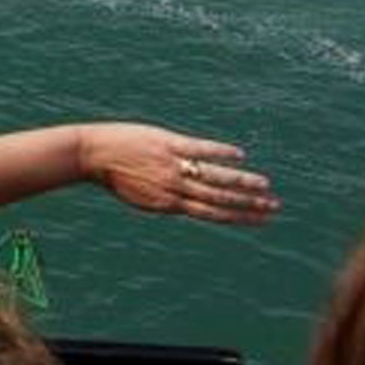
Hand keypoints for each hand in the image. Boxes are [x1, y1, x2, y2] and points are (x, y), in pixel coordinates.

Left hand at [79, 123, 277, 224]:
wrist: (91, 154)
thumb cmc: (114, 173)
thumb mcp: (141, 195)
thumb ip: (166, 198)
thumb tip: (187, 203)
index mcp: (169, 204)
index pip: (213, 214)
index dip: (239, 218)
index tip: (261, 221)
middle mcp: (175, 188)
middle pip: (220, 199)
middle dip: (249, 205)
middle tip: (274, 207)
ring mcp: (172, 166)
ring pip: (214, 178)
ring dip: (242, 183)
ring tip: (265, 187)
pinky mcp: (167, 143)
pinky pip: (199, 148)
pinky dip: (220, 152)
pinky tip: (240, 155)